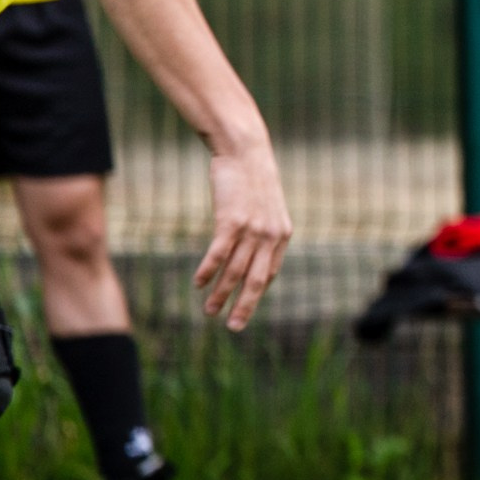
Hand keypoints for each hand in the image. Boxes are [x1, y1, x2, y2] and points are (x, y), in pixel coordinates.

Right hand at [195, 138, 291, 329]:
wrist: (246, 152)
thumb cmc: (253, 180)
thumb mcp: (266, 208)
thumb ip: (263, 231)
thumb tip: (253, 251)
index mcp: (281, 235)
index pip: (269, 274)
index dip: (256, 295)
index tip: (243, 310)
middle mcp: (270, 236)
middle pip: (256, 281)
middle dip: (244, 307)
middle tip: (234, 327)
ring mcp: (252, 229)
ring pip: (234, 271)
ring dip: (220, 294)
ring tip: (208, 311)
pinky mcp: (232, 221)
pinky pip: (218, 254)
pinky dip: (207, 272)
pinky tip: (198, 284)